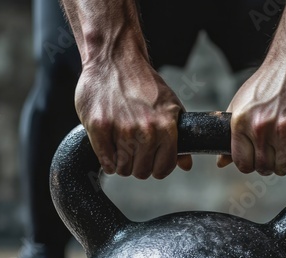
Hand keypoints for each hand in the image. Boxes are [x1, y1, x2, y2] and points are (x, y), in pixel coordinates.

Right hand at [75, 53, 191, 178]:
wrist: (114, 58)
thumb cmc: (143, 83)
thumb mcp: (169, 106)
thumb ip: (178, 137)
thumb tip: (186, 165)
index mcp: (166, 127)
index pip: (163, 168)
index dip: (157, 167)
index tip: (151, 160)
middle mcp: (146, 131)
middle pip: (142, 171)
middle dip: (138, 164)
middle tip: (133, 150)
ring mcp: (121, 130)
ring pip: (123, 169)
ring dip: (121, 162)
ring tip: (121, 145)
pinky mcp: (100, 127)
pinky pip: (106, 161)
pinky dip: (107, 160)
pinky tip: (109, 146)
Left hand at [218, 58, 285, 175]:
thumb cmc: (271, 83)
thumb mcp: (242, 105)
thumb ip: (232, 135)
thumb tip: (221, 162)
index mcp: (242, 122)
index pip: (243, 164)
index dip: (253, 163)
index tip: (260, 156)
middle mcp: (263, 125)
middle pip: (267, 168)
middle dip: (274, 163)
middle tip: (280, 149)